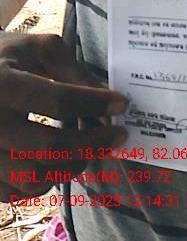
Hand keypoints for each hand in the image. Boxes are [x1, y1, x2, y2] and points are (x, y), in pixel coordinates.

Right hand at [0, 31, 127, 202]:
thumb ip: (70, 68)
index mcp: (3, 85)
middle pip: (48, 146)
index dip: (93, 103)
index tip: (121, 104)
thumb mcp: (36, 48)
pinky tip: (60, 162)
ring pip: (33, 177)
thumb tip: (104, 95)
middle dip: (92, 143)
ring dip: (71, 165)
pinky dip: (44, 182)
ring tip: (91, 149)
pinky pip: (17, 192)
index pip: (57, 100)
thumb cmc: (5, 57)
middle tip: (118, 135)